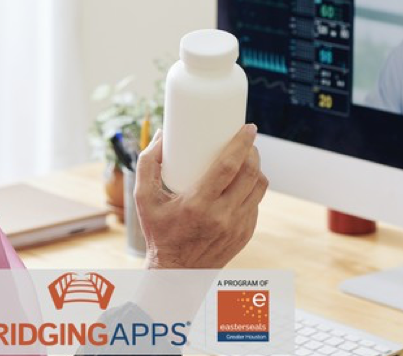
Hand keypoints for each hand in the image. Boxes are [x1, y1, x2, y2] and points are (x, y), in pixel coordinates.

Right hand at [134, 124, 267, 268]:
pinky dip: (253, 188)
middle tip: (247, 140)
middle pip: (250, 174)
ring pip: (259, 188)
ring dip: (257, 168)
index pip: (229, 166)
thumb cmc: (158, 233)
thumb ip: (147, 164)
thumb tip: (160, 134)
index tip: (247, 128)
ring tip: (248, 158)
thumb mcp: (144, 199)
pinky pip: (256, 204)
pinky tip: (246, 181)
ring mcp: (237, 227)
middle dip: (253, 151)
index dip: (241, 143)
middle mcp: (222, 216)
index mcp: (198, 204)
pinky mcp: (245, 235)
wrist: (176, 274)